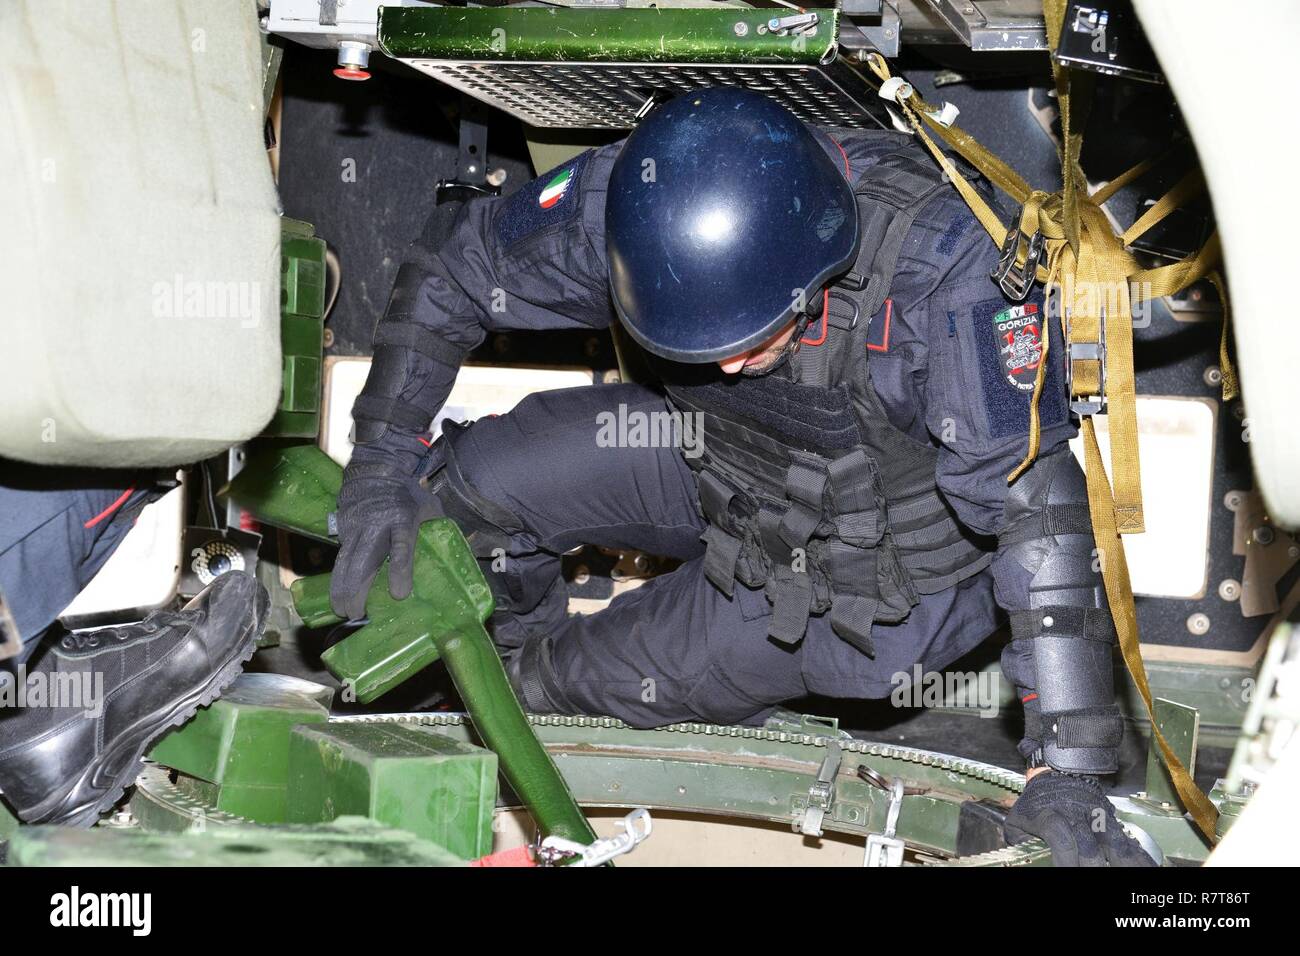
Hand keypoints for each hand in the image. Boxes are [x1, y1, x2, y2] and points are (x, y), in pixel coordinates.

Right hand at [330, 474, 426, 620]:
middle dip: (357, 589)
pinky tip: (337, 596)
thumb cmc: (407, 494)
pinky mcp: (343, 531)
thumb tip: (460, 551)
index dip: (399, 570)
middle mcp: (376, 524)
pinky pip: (340, 558)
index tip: (399, 594)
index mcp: (403, 518)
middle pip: (364, 560)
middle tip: (357, 614)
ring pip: (345, 562)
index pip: (401, 546)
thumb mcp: (429, 505)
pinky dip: (337, 578)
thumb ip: (438, 526)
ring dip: (341, 589)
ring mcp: (356, 528)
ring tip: (342, 611)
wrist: (374, 472)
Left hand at [1005, 770, 1155, 866]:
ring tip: (1134, 882)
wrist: (1059, 769)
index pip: (1059, 837)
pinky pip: (1128, 843)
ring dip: (1123, 865)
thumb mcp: (1017, 817)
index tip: (1067, 872)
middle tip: (1094, 877)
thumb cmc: (1037, 802)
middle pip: (1089, 847)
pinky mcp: (1112, 822)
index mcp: (1049, 815)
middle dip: (1092, 867)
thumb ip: (1019, 840)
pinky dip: (1139, 858)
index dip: (1065, 858)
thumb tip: (1022, 857)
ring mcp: (1097, 819)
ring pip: (1114, 845)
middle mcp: (1076, 817)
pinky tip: (1150, 869)